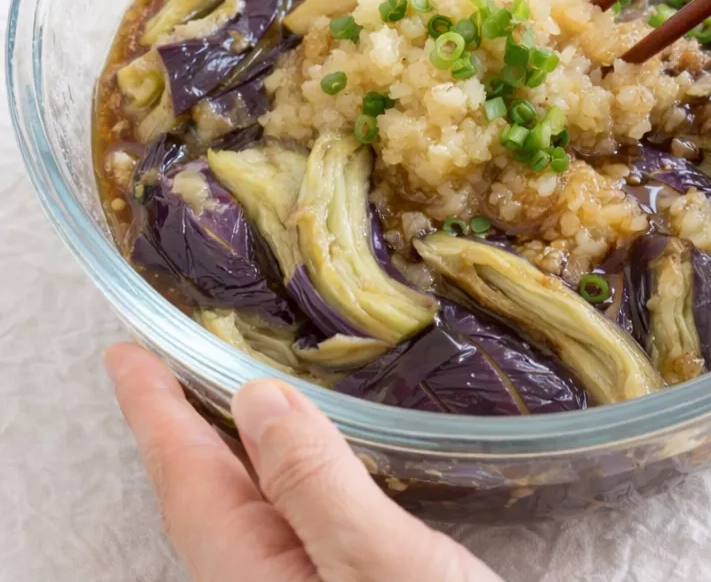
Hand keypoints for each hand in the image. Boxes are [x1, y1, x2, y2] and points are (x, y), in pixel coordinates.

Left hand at [105, 343, 502, 581]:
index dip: (154, 412)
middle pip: (201, 495)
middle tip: (164, 361)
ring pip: (238, 510)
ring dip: (223, 449)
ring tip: (218, 397)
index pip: (187, 479)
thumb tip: (258, 399)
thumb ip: (315, 485)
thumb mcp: (382, 563)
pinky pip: (279, 522)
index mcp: (255, 577)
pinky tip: (296, 462)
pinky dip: (272, 474)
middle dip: (178, 425)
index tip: (125, 355)